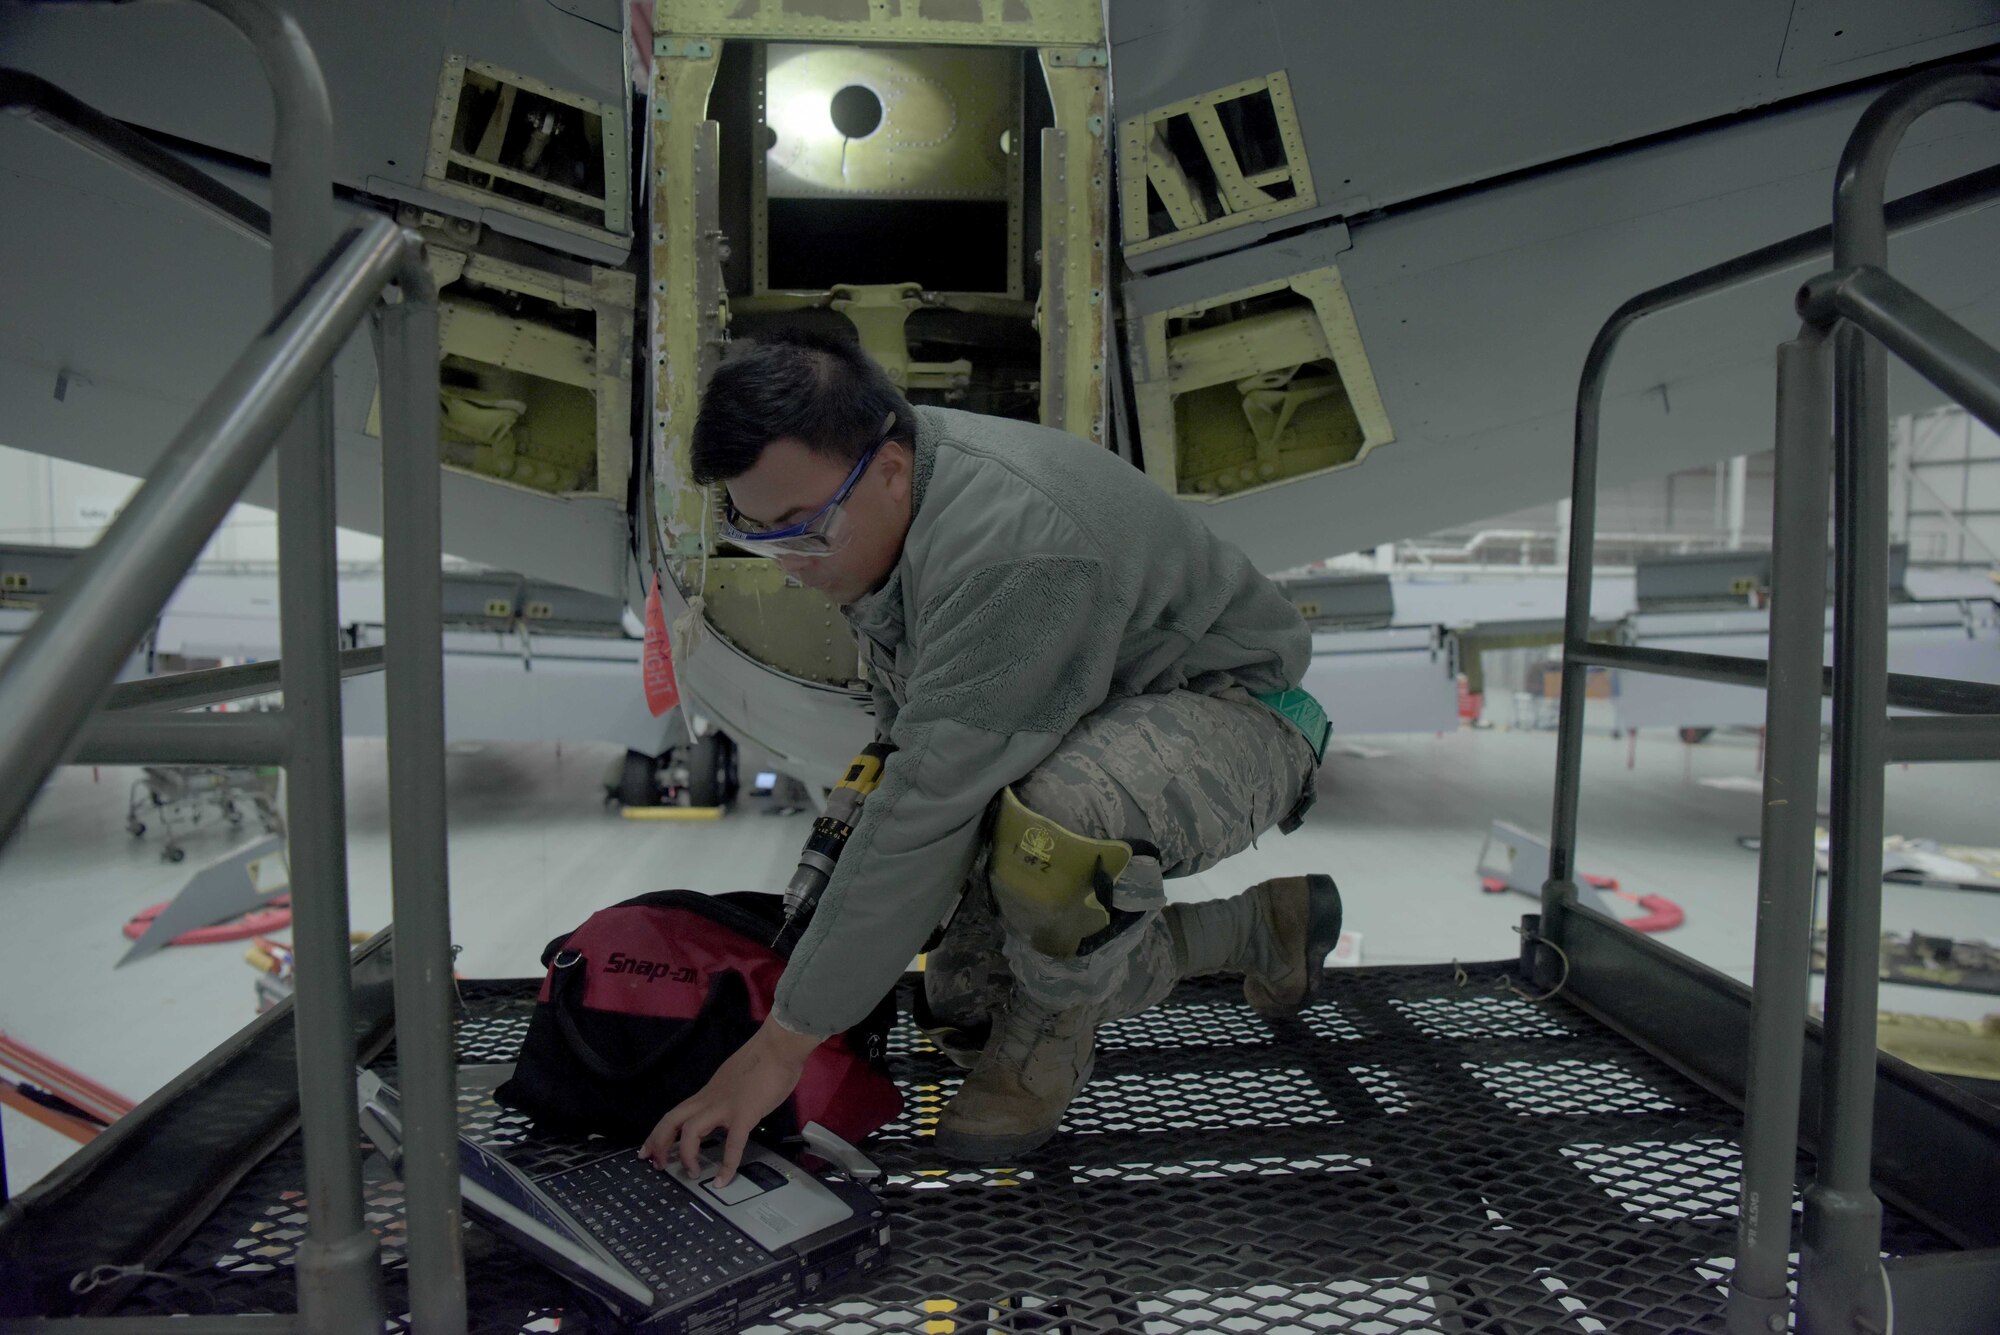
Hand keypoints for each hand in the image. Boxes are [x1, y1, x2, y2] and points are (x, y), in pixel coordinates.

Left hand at [638, 1016, 821, 1185]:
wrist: (778, 1046)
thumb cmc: (763, 1059)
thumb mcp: (734, 1080)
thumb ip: (726, 1095)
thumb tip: (726, 1108)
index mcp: (708, 1093)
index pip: (676, 1113)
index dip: (659, 1133)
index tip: (648, 1149)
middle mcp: (710, 1100)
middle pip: (673, 1120)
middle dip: (659, 1143)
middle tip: (656, 1164)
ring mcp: (725, 1107)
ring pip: (691, 1130)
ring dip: (687, 1154)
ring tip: (692, 1173)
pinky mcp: (744, 1114)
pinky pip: (732, 1144)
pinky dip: (727, 1165)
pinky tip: (723, 1181)